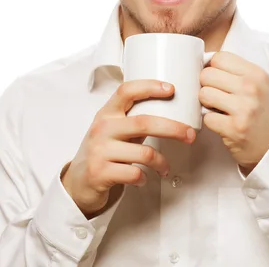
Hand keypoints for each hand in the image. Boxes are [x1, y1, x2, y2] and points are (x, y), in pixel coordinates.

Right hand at [62, 80, 195, 217]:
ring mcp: (100, 151)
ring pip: (144, 153)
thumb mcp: (114, 129)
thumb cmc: (103, 151)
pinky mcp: (100, 173)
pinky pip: (134, 174)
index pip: (126, 91)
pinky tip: (143, 178)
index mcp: (107, 113)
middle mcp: (102, 128)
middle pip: (144, 122)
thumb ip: (135, 119)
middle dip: (173, 129)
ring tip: (165, 168)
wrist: (78, 181)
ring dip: (161, 162)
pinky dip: (144, 178)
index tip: (171, 89)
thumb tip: (172, 111)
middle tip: (190, 135)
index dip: (149, 87)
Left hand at [199, 52, 268, 173]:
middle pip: (207, 74)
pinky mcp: (234, 128)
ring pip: (204, 94)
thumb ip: (235, 71)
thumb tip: (204, 62)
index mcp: (256, 74)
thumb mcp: (258, 84)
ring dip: (206, 103)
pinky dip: (211, 121)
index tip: (217, 78)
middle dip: (207, 85)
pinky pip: (206, 117)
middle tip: (216, 95)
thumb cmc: (261, 111)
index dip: (212, 68)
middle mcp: (251, 88)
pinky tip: (222, 122)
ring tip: (218, 108)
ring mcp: (244, 109)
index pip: (219, 58)